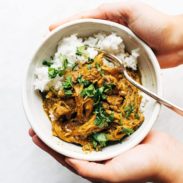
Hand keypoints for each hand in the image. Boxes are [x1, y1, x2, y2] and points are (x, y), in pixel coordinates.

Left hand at [29, 128, 182, 181]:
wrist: (162, 155)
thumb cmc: (140, 168)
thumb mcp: (113, 175)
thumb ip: (90, 170)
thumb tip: (68, 161)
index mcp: (92, 164)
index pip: (63, 155)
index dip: (48, 146)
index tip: (34, 135)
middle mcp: (95, 151)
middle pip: (69, 141)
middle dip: (54, 132)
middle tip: (40, 123)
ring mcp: (102, 139)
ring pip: (80, 129)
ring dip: (68, 122)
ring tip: (55, 114)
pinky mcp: (111, 129)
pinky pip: (95, 121)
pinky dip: (85, 115)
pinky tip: (79, 109)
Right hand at [49, 1, 182, 67]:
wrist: (172, 43)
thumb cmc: (154, 23)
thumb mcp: (128, 9)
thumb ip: (106, 12)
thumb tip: (84, 17)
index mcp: (108, 20)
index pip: (82, 21)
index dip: (66, 26)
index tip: (50, 31)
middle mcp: (108, 35)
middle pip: (84, 38)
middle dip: (68, 43)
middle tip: (53, 48)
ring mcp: (113, 49)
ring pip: (91, 53)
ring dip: (78, 57)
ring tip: (63, 62)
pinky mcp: (118, 61)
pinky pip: (103, 64)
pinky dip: (93, 68)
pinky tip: (84, 71)